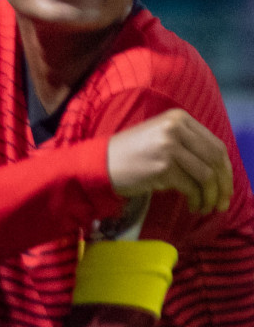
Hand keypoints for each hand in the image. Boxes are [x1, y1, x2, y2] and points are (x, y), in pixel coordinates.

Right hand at [108, 109, 232, 214]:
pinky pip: (191, 187)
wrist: (99, 164)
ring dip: (211, 196)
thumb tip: (220, 170)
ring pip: (207, 175)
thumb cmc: (131, 155)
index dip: (226, 169)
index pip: (216, 145)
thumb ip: (188, 144)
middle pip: (215, 160)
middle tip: (222, 203)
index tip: (226, 187)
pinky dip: (197, 200)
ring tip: (207, 207)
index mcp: (178, 118)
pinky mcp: (163, 167)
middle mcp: (175, 128)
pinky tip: (194, 206)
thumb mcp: (161, 139)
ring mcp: (169, 147)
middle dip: (223, 185)